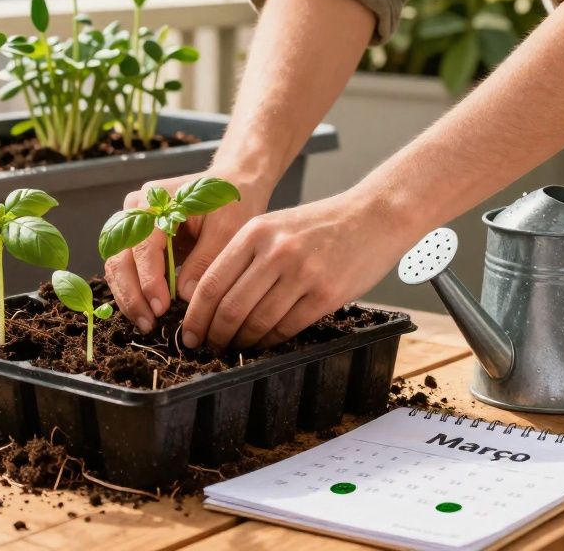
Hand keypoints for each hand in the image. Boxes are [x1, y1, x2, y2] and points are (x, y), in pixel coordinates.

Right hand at [103, 169, 270, 332]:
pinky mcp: (137, 242)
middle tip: (149, 323)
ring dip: (128, 297)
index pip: (143, 244)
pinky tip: (147, 313)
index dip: (149, 279)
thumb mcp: (228, 229)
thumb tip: (184, 297)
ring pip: (118, 266)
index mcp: (156, 200)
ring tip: (147, 324)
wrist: (231, 186)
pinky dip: (133, 292)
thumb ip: (205, 260)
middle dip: (132, 293)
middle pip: (120, 256)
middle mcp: (135, 211)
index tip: (161, 307)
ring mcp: (132, 226)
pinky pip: (127, 270)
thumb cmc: (231, 203)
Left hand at [179, 188, 416, 350]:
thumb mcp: (274, 226)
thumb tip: (211, 301)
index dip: (195, 315)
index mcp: (255, 231)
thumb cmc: (320, 225)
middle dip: (214, 335)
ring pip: (257, 322)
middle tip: (209, 347)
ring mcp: (302, 273)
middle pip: (230, 307)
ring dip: (241, 342)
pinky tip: (265, 342)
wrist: (374, 216)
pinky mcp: (326, 294)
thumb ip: (244, 257)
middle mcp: (275, 251)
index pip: (211, 282)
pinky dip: (270, 341)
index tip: (189, 333)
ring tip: (236, 347)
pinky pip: (286, 328)